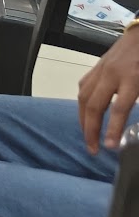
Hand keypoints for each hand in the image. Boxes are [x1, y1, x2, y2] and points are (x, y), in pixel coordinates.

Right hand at [78, 24, 138, 153]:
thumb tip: (136, 124)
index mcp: (132, 79)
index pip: (119, 109)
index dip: (113, 129)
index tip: (110, 147)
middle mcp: (111, 74)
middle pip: (95, 105)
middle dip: (91, 129)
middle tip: (93, 149)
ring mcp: (100, 69)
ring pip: (84, 97)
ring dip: (83, 119)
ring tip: (87, 137)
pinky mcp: (95, 67)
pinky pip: (83, 87)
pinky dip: (82, 104)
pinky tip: (85, 114)